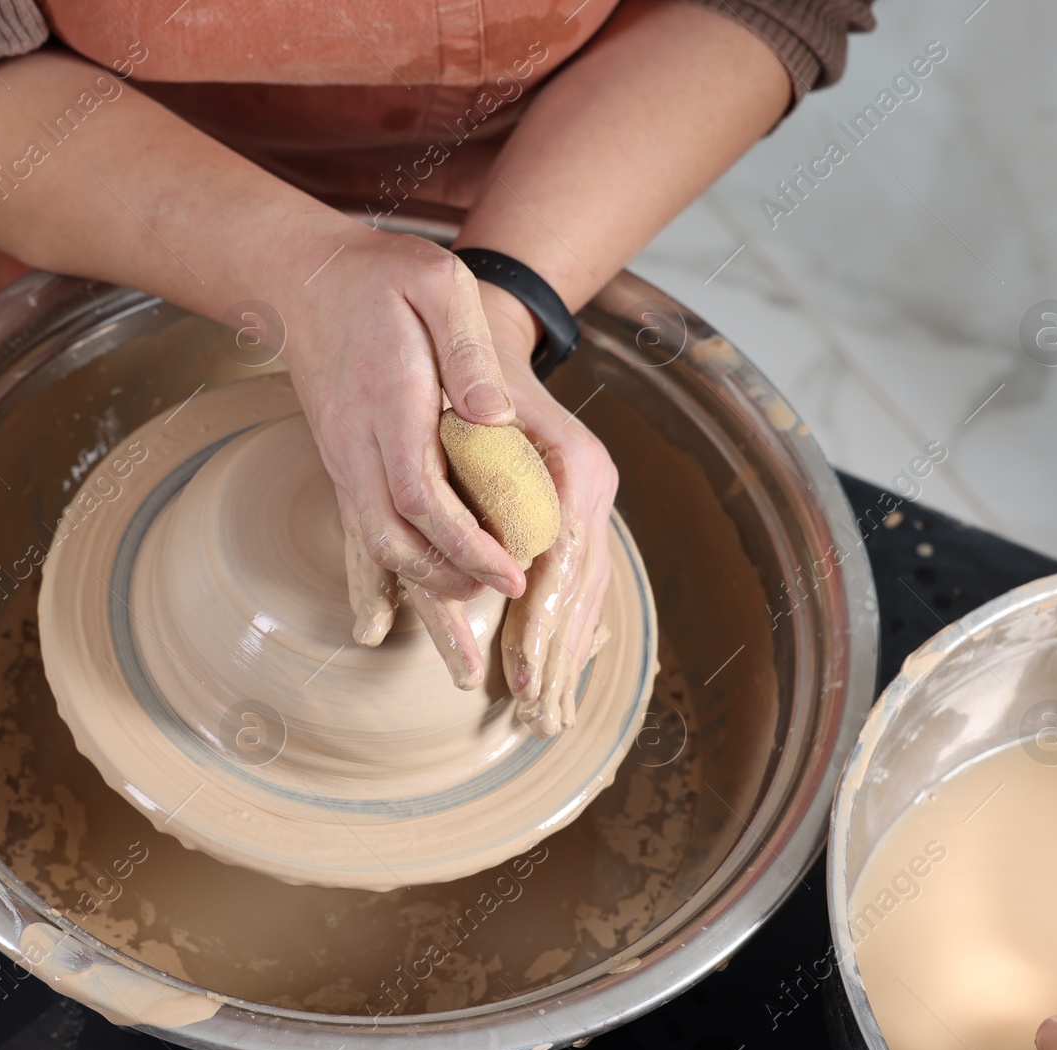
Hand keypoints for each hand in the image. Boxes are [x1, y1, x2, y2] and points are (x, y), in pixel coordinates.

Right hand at [276, 224, 527, 686]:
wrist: (302, 278)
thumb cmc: (378, 277)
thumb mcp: (437, 281)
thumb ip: (468, 347)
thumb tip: (495, 418)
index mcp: (387, 402)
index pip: (421, 497)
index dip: (469, 545)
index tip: (514, 569)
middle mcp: (355, 442)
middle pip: (393, 540)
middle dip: (451, 578)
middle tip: (507, 588)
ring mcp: (342, 457)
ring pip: (375, 543)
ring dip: (429, 578)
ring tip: (483, 583)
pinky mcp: (341, 462)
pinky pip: (367, 528)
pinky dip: (406, 561)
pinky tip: (444, 567)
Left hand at [480, 282, 619, 736]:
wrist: (487, 324)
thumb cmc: (467, 355)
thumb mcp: (470, 385)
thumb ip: (483, 446)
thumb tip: (499, 508)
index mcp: (575, 468)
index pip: (563, 564)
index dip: (542, 624)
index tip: (522, 675)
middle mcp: (589, 489)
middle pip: (581, 590)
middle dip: (558, 658)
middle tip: (539, 718)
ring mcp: (586, 502)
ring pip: (585, 592)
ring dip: (567, 656)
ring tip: (550, 713)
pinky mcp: (571, 513)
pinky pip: (578, 579)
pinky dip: (569, 627)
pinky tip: (562, 669)